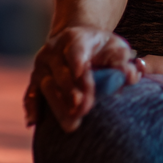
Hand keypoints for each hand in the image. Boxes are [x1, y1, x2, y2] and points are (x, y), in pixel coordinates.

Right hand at [24, 26, 140, 131]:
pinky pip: (30, 93)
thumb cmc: (101, 47)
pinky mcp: (35, 78)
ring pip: (46, 85)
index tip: (81, 74)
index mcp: (76, 37)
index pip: (77, 49)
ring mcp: (42, 64)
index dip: (78, 61)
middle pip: (61, 71)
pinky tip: (34, 122)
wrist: (77, 40)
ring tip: (71, 124)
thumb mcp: (115, 47)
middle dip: (71, 91)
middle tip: (82, 109)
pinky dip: (32, 106)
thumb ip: (123, 61)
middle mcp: (55, 49)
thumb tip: (132, 76)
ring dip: (57, 105)